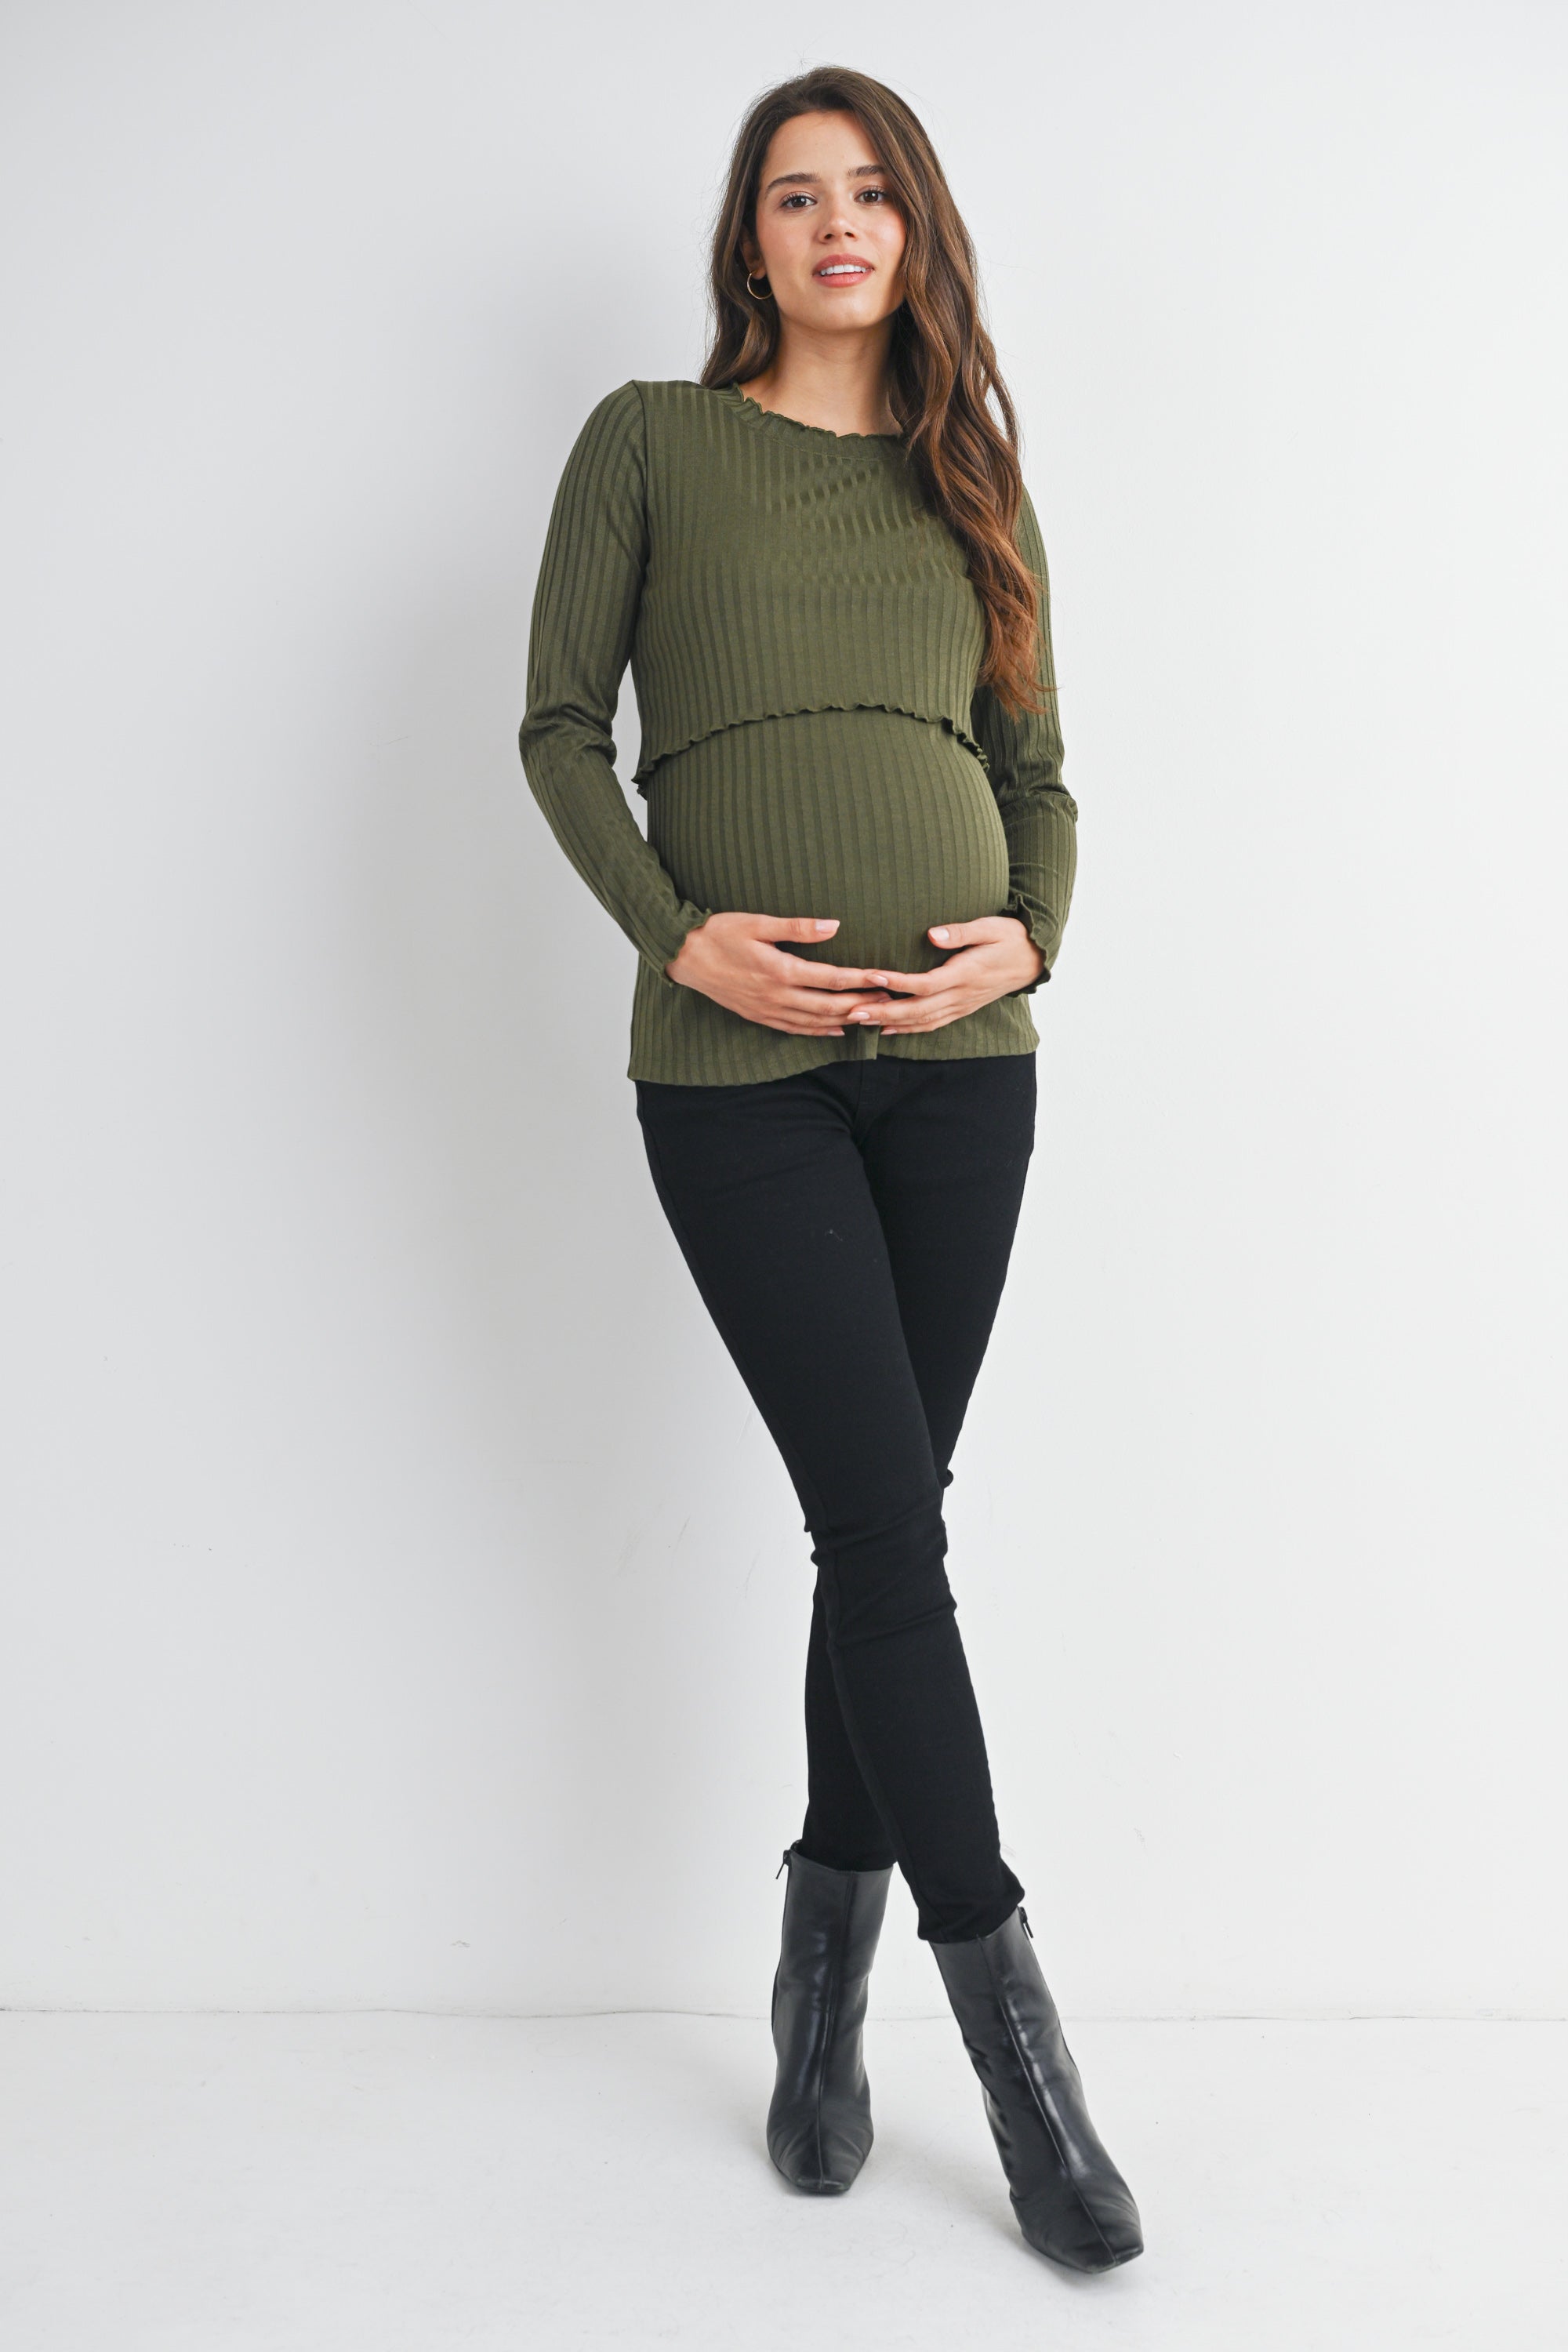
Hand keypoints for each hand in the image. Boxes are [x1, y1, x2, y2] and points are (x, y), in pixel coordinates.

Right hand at [665, 912, 894, 1036]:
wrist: (682, 955)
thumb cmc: (718, 932)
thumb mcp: (757, 922)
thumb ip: (797, 927)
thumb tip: (834, 926)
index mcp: (779, 971)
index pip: (831, 979)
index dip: (861, 979)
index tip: (885, 977)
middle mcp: (776, 996)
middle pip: (829, 1005)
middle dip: (862, 1003)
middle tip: (889, 999)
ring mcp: (767, 1010)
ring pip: (815, 1021)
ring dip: (845, 1019)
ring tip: (872, 1015)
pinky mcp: (758, 1015)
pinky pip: (795, 1029)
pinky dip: (819, 1031)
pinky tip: (836, 1030)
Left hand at [848, 916, 1043, 1033]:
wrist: (1033, 959)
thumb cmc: (1010, 937)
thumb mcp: (990, 926)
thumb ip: (961, 931)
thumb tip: (932, 935)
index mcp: (966, 973)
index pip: (926, 983)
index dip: (898, 981)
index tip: (872, 975)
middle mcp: (961, 995)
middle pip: (918, 1009)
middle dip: (883, 1011)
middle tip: (852, 1011)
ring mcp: (962, 1005)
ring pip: (922, 1021)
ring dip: (891, 1022)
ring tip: (861, 1021)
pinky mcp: (962, 1008)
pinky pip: (932, 1024)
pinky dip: (909, 1029)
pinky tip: (888, 1029)